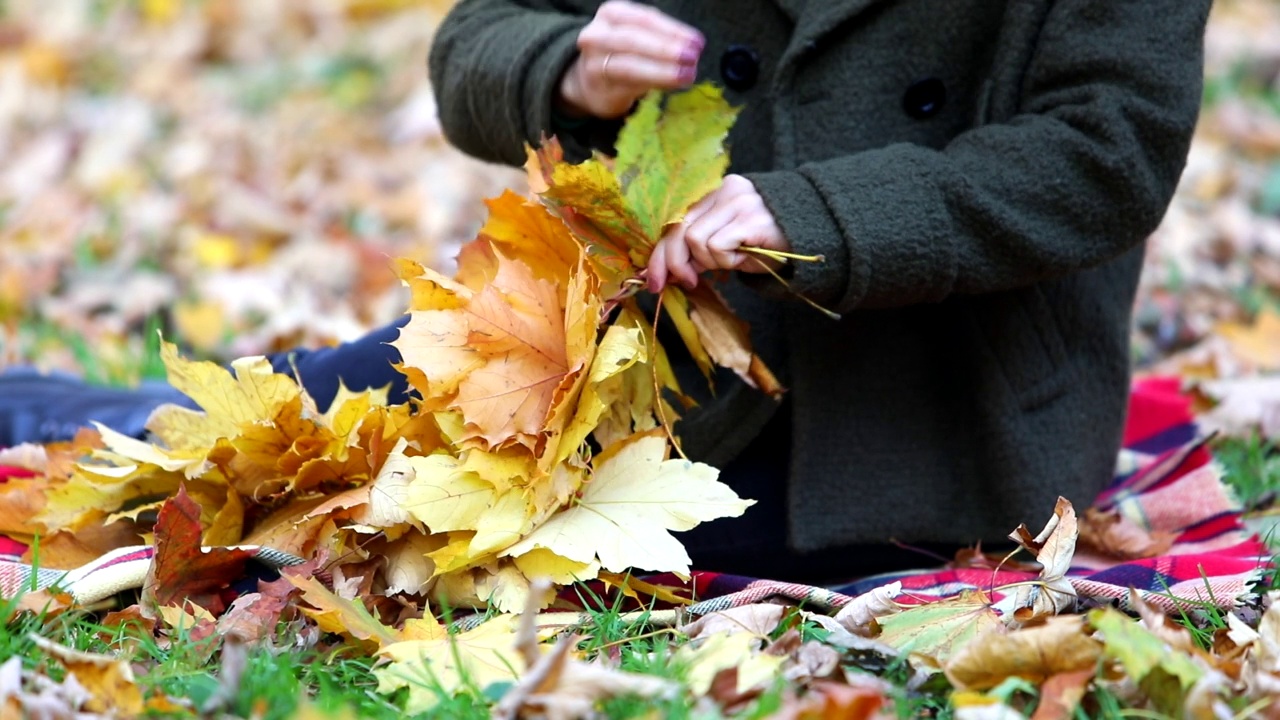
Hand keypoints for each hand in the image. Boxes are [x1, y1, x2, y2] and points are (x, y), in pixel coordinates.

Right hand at [557, 1, 703, 118]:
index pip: (645, 19)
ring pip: (630, 65)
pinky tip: (672, 84)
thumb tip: (693, 46)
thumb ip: (660, 36)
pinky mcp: (600, 88)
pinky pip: (629, 85)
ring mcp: (595, 62)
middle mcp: (597, 35)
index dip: (672, 30)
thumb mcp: (638, 34)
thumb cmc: (622, 54)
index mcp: (612, 13)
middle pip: (634, 40)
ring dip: (662, 70)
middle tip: (692, 57)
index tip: (697, 41)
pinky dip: (654, 84)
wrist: (590, 82)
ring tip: (687, 74)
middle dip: (666, 49)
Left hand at [647, 174, 788, 291]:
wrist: (809, 238)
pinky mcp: (748, 218)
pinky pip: (717, 246)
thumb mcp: (725, 246)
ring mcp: (737, 201)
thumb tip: (664, 271)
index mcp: (713, 194)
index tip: (654, 281)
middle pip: (679, 229)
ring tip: (733, 260)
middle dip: (675, 263)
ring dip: (711, 261)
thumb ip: (696, 251)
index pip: (674, 221)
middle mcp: (723, 190)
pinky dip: (726, 260)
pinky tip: (744, 258)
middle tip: (687, 283)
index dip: (660, 254)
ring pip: (695, 239)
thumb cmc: (766, 244)